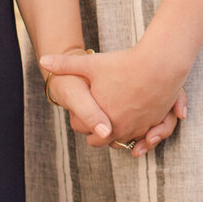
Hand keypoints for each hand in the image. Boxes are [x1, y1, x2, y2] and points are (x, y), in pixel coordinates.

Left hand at [39, 43, 189, 153]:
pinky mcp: (154, 126)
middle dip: (95, 131)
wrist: (159, 65)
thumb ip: (65, 65)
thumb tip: (42, 60)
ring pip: (121, 141)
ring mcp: (137, 129)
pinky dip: (135, 132)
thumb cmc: (124, 63)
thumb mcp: (91, 63)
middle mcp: (118, 129)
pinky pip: (141, 138)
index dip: (79, 119)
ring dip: (115, 134)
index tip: (80, 110)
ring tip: (110, 118)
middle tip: (92, 118)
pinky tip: (130, 118)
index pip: (81, 128)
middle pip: (99, 140)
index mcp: (99, 118)